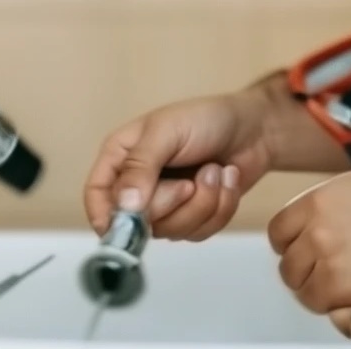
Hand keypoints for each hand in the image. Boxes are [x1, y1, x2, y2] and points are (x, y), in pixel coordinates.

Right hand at [83, 90, 272, 240]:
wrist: (254, 128)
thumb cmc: (204, 119)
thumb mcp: (166, 133)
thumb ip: (141, 167)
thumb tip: (124, 206)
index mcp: (121, 155)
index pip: (96, 194)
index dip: (105, 215)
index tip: (127, 228)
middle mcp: (138, 182)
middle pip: (137, 221)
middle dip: (173, 204)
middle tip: (191, 181)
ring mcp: (166, 202)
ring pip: (172, 231)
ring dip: (203, 204)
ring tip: (214, 172)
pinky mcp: (193, 215)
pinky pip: (199, 232)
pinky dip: (220, 208)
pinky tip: (225, 180)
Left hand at [267, 134, 350, 339]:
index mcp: (316, 203)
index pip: (278, 232)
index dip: (288, 244)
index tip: (300, 249)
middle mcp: (318, 234)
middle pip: (288, 266)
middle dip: (303, 273)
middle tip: (322, 274)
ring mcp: (333, 267)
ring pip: (306, 293)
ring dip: (321, 296)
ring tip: (339, 292)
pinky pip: (333, 316)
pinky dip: (342, 317)